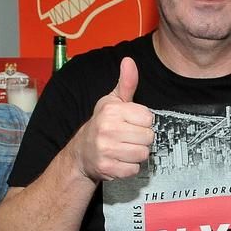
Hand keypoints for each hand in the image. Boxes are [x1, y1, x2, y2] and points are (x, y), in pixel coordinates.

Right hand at [69, 57, 154, 181]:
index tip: (131, 123)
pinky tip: (120, 159)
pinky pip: (134, 169)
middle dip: (141, 138)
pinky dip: (129, 167)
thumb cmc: (102, 125)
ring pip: (143, 154)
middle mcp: (107, 129)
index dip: (143, 122)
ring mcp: (106, 150)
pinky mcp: (108, 168)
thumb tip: (129, 61)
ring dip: (136, 153)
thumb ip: (126, 83)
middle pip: (148, 137)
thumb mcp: (112, 102)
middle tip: (128, 137)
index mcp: (111, 111)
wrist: (82, 153)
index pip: (148, 118)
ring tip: (124, 148)